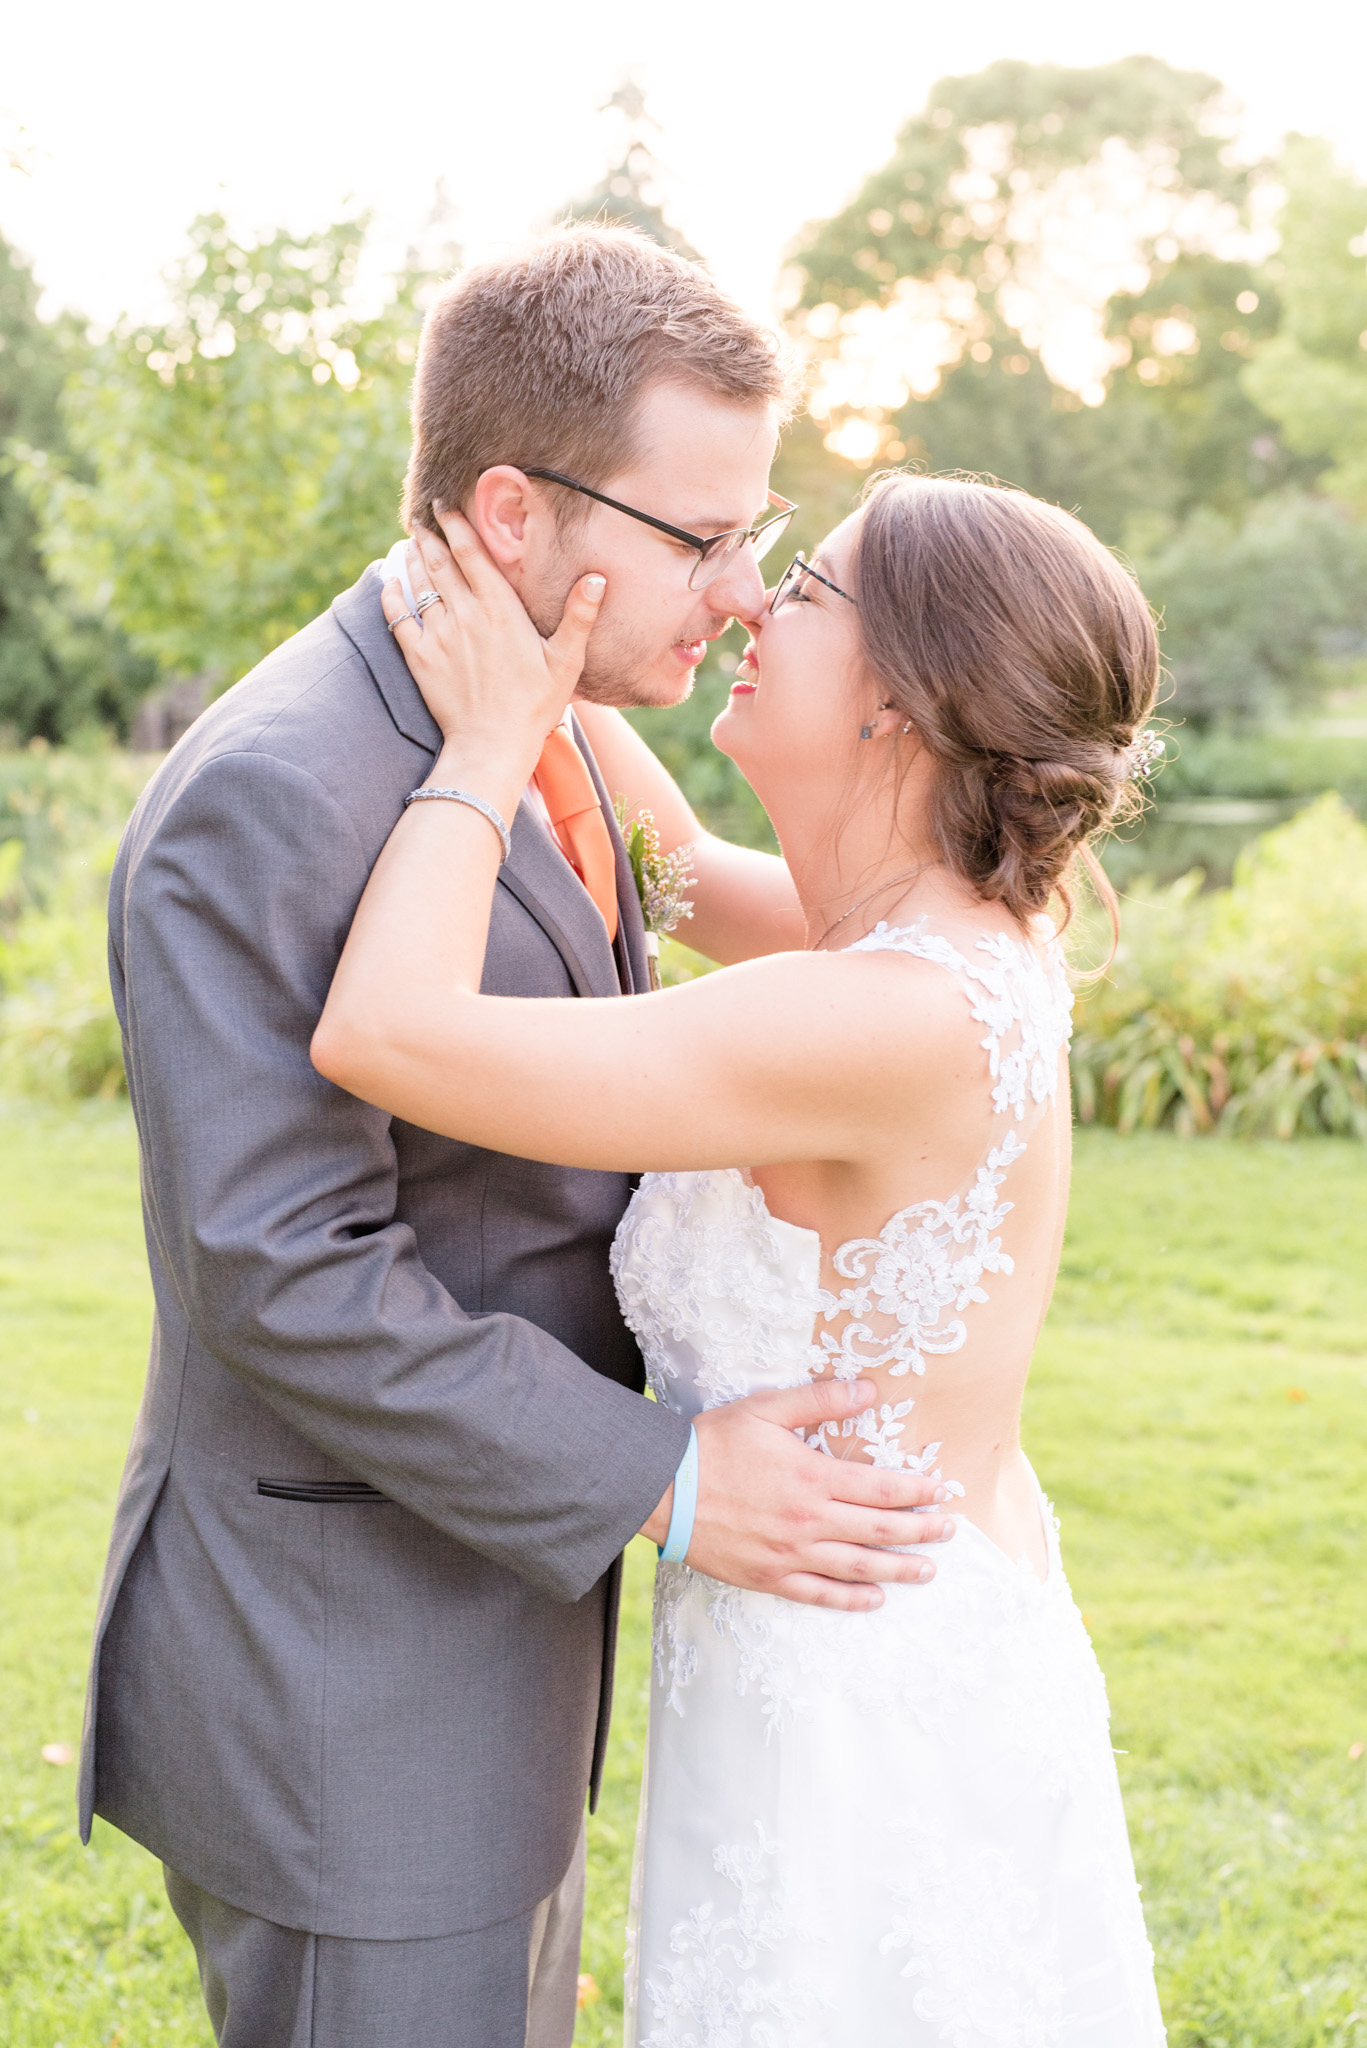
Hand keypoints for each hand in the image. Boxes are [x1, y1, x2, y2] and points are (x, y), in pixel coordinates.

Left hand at [381, 512, 605, 769]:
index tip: (446, 506)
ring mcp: (438, 635)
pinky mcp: (419, 658)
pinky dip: (392, 595)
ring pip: (419, 584)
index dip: (456, 525)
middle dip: (430, 535)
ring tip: (411, 542)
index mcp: (500, 610)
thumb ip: (579, 617)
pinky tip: (390, 583)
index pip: (471, 554)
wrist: (492, 745)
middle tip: (422, 518)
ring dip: (413, 559)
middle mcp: (465, 614)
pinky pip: (398, 617)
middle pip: (440, 562)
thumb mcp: (566, 662)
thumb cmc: (534, 706)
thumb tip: (597, 578)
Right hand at [640, 1379, 955, 1610]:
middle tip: (949, 1531)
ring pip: (858, 1567)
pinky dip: (850, 1600)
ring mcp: (790, 1554)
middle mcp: (809, 1520)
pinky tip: (873, 1599)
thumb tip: (868, 1389)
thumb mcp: (767, 1409)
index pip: (881, 1488)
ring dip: (898, 1570)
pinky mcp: (769, 1577)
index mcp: (813, 1477)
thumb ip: (820, 1400)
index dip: (916, 1491)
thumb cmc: (713, 1443)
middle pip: (879, 1530)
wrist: (663, 1488)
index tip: (941, 1493)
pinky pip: (818, 1594)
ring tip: (927, 1571)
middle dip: (920, 1531)